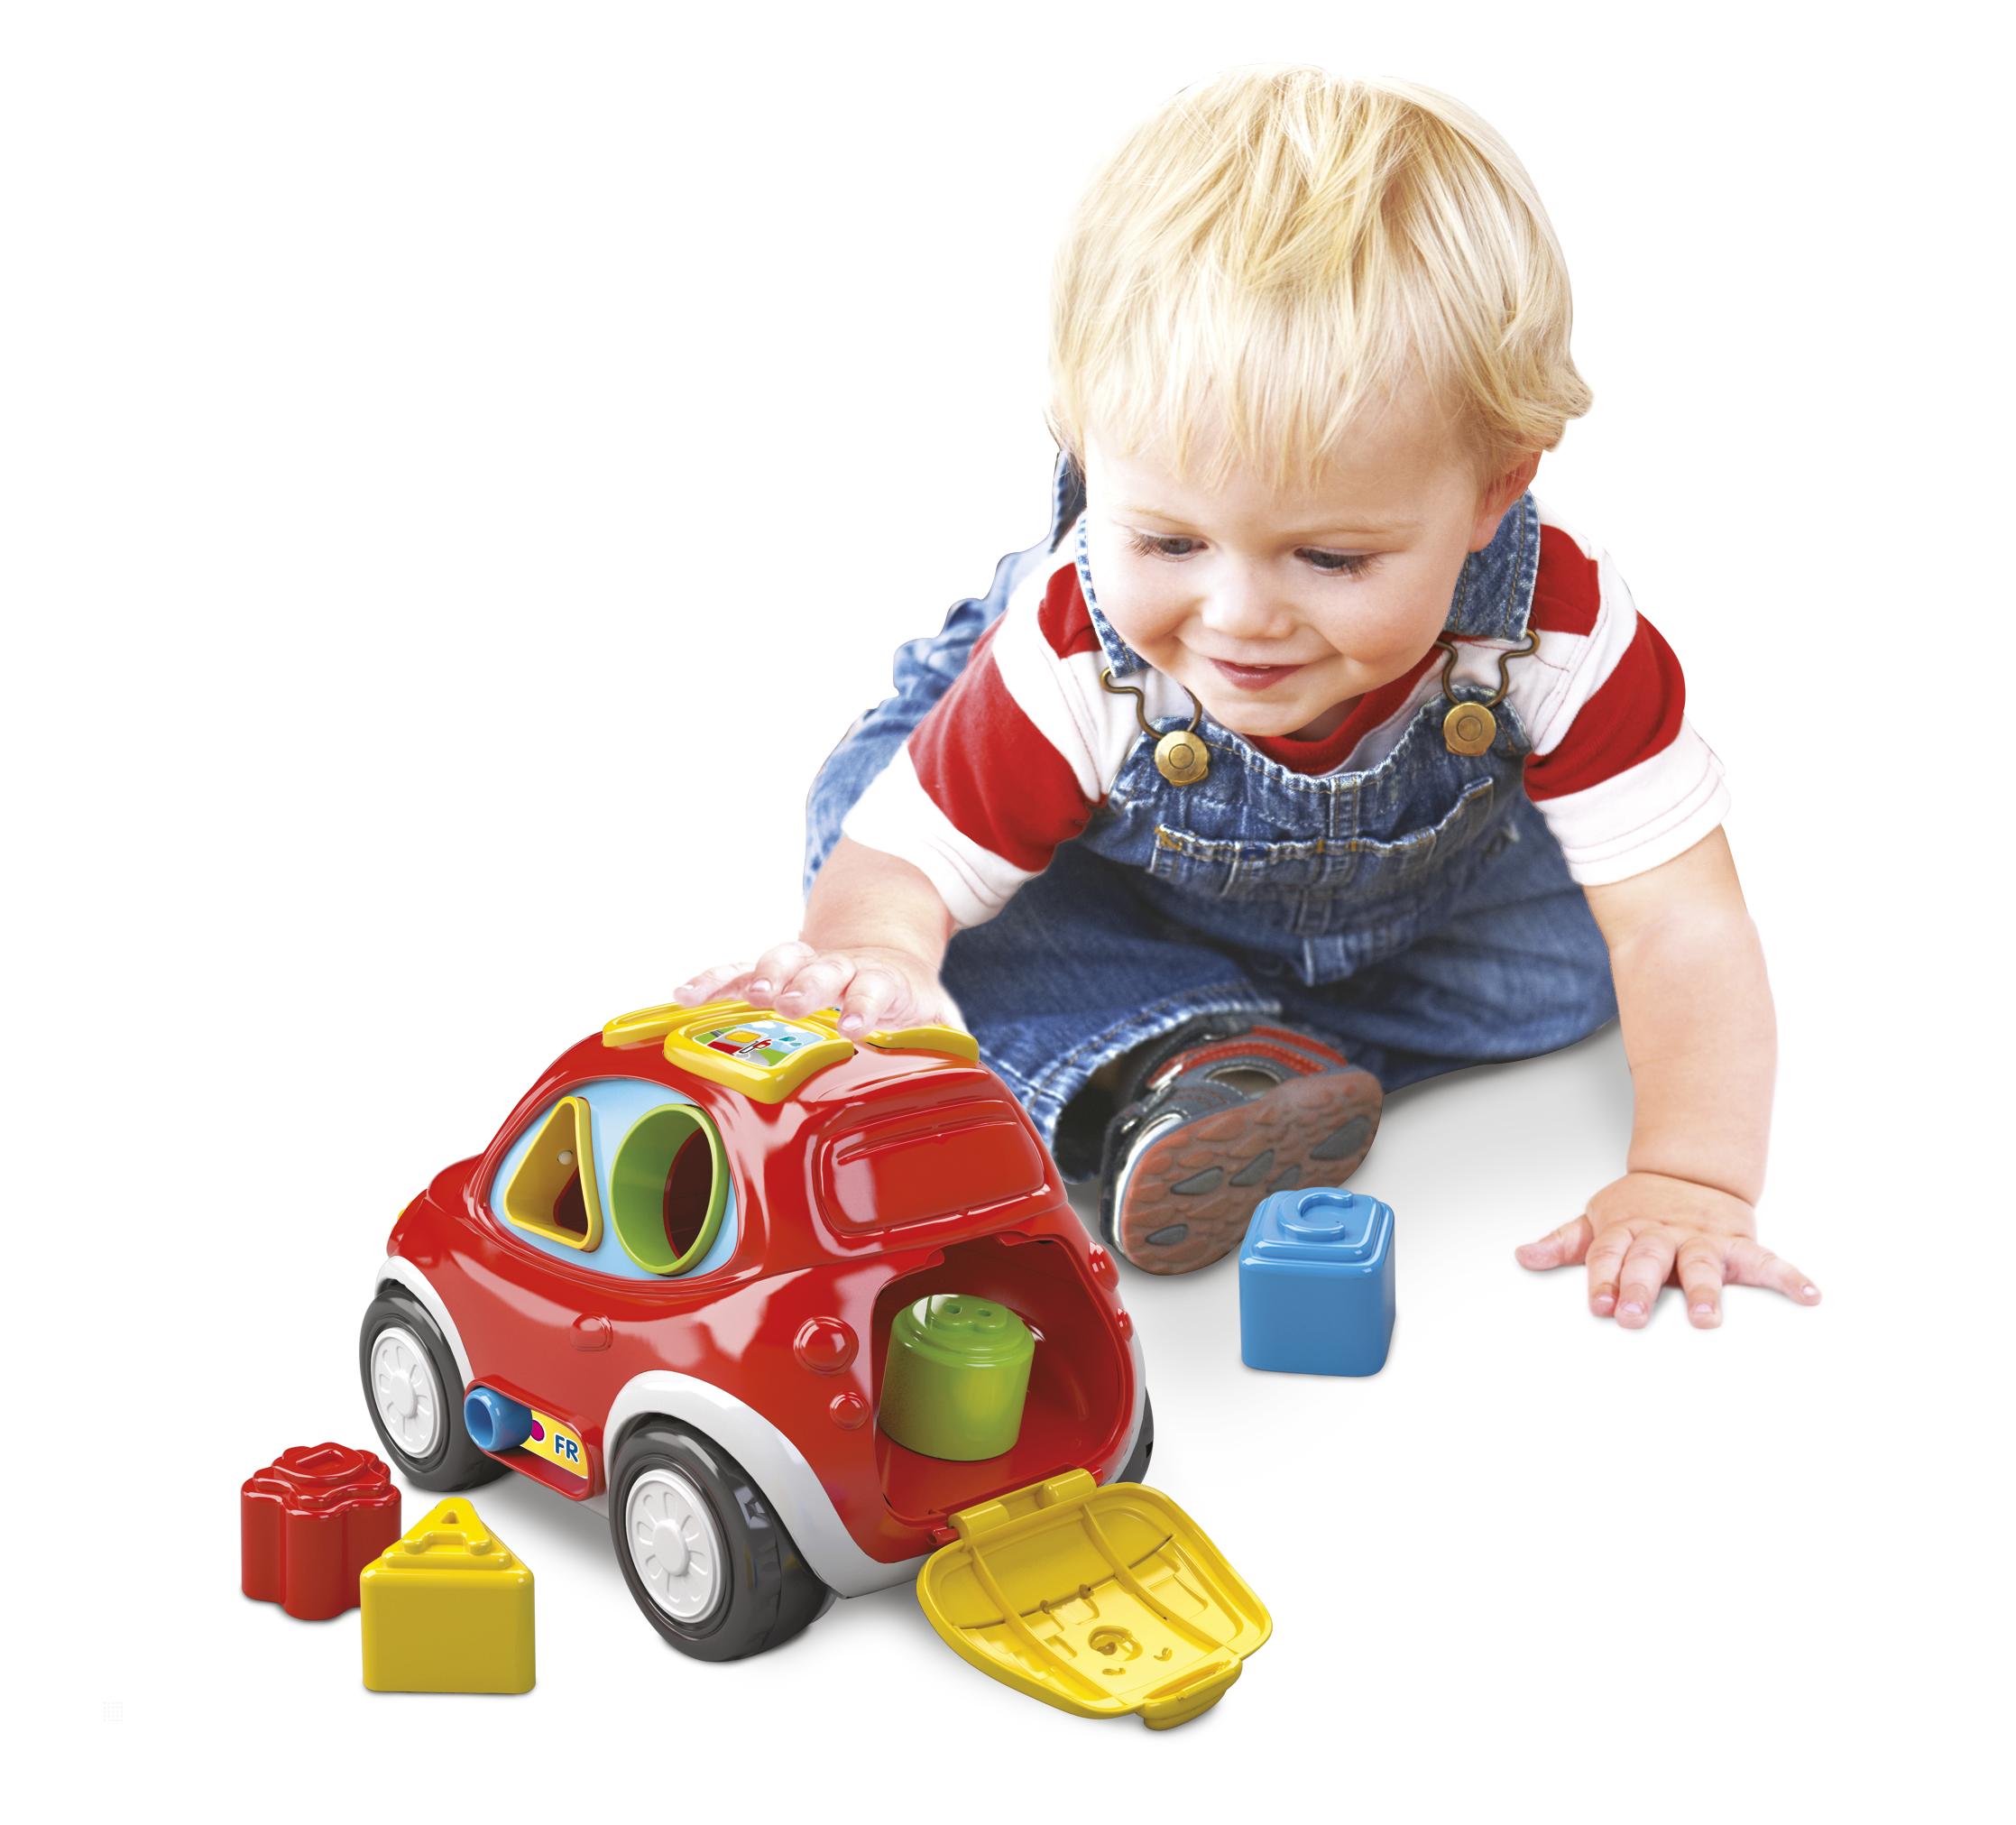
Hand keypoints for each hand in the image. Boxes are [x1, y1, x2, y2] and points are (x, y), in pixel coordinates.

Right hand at [672, 939, 962, 1037]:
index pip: (874, 989)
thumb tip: (970, 1082)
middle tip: (792, 1005)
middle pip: (821, 970)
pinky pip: (735, 971)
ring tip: (743, 995)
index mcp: (881, 981)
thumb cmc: (900, 996)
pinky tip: (684, 996)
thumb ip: (946, 1044)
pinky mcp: (769, 971)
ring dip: (760, 977)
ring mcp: (802, 966)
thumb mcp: (933, 1015)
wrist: (876, 942)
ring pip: (778, 960)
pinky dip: (711, 982)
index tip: (856, 1026)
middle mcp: (838, 969)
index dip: (865, 1005)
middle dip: (807, 986)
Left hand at [1514, 1171, 1820, 1329]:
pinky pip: (1767, 1261)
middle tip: (1630, 1316)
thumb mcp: (1597, 1220)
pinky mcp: (1738, 1244)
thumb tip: (1525, 1256)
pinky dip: (1790, 1277)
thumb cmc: (1640, 1208)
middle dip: (1639, 1288)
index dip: (1601, 1279)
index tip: (1597, 1305)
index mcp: (1627, 1229)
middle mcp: (1664, 1234)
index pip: (1608, 1253)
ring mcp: (1702, 1239)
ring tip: (1706, 1320)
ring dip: (1704, 1291)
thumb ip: (1564, 1242)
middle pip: (1649, 1260)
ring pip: (1702, 1264)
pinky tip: (1809, 1295)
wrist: (1691, 1172)